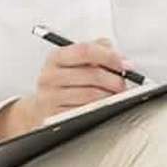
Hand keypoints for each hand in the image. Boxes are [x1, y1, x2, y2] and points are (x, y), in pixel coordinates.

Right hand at [0, 37, 129, 143]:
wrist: (41, 107)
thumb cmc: (65, 81)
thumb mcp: (75, 60)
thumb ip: (97, 49)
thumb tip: (119, 57)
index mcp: (56, 57)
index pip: (85, 51)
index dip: (109, 56)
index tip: (125, 64)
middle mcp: (49, 76)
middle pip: (92, 74)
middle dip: (115, 79)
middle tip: (124, 83)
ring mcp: (49, 98)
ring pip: (91, 95)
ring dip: (110, 96)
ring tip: (116, 95)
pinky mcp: (53, 117)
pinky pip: (84, 112)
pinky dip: (100, 109)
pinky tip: (104, 106)